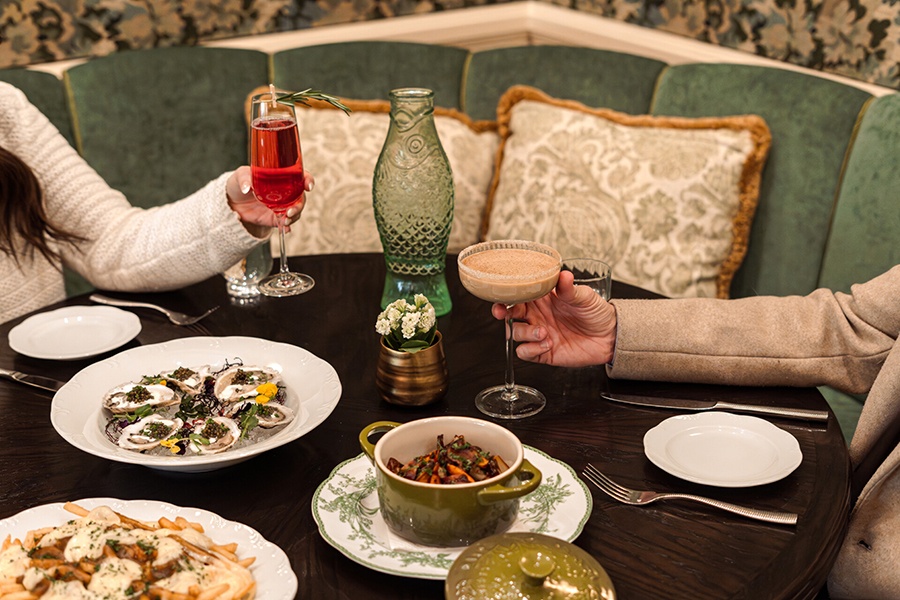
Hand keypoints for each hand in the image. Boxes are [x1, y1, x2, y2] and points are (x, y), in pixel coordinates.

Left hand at [226, 167, 314, 235]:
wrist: (231, 202)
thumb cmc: (239, 183)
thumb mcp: (240, 175)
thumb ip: (244, 179)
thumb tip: (247, 188)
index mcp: (281, 178)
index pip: (300, 177)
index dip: (308, 180)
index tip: (308, 186)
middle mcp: (285, 192)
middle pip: (301, 197)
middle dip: (299, 205)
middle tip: (290, 211)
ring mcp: (281, 206)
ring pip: (296, 211)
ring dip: (294, 217)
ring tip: (284, 221)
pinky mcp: (275, 218)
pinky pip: (286, 223)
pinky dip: (287, 227)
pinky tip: (284, 229)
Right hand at [492, 270, 617, 366]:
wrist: (610, 336)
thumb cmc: (596, 312)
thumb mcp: (585, 296)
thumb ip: (570, 289)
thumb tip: (563, 275)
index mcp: (543, 299)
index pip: (518, 294)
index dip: (507, 294)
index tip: (503, 294)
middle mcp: (537, 316)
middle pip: (509, 314)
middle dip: (503, 313)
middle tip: (506, 313)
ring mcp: (539, 334)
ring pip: (515, 333)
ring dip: (524, 333)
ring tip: (543, 332)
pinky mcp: (543, 352)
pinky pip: (525, 352)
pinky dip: (531, 348)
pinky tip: (547, 344)